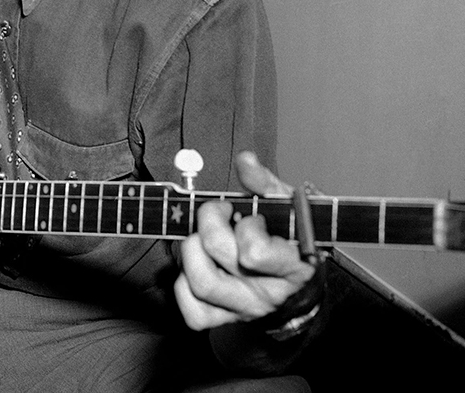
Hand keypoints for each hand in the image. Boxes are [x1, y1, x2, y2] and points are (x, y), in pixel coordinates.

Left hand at [174, 151, 316, 330]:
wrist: (296, 289)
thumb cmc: (289, 241)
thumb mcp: (286, 208)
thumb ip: (265, 184)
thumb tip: (245, 160)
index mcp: (292, 266)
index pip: (254, 252)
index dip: (245, 226)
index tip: (250, 217)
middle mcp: (268, 293)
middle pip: (218, 254)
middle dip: (209, 222)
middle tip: (219, 214)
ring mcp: (243, 308)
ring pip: (200, 283)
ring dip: (191, 250)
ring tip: (203, 238)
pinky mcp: (223, 319)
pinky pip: (191, 311)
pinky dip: (183, 286)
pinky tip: (197, 265)